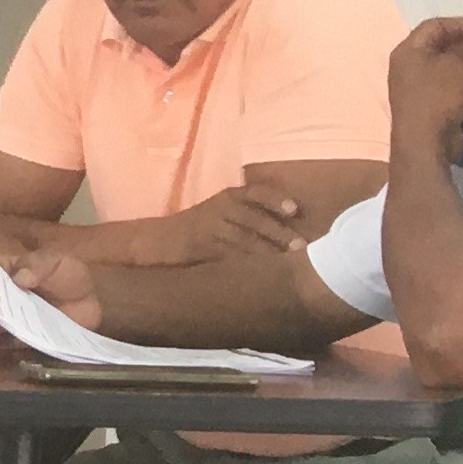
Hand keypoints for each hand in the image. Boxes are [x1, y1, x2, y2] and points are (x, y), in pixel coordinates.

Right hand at [0, 240, 104, 334]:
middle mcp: (3, 294)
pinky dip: (11, 341)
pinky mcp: (22, 335)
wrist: (91, 299)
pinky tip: (16, 338)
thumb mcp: (56, 261)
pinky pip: (11, 340)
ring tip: (0, 324)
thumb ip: (38, 265)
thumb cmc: (69, 274)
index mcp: (7, 270)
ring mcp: (12, 316)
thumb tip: (19, 278)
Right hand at [144, 183, 311, 262]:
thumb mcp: (224, 212)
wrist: (161, 240)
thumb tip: (292, 230)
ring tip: (288, 260)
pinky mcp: (203, 247)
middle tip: (301, 246)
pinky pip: (229, 255)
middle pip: (254, 219)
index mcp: (228, 196)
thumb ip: (252, 215)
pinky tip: (261, 270)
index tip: (293, 209)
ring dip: (268, 250)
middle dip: (279, 233)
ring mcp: (210, 228)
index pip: (255, 192)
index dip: (275, 199)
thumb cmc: (201, 228)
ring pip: (244, 238)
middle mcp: (220, 208)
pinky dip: (247, 263)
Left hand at [390, 16, 462, 155]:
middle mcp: (407, 64)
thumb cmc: (439, 96)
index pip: (435, 23)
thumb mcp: (459, 63)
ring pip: (446, 65)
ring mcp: (415, 85)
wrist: (426, 142)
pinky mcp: (426, 102)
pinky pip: (447, 84)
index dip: (462, 23)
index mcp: (408, 49)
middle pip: (441, 44)